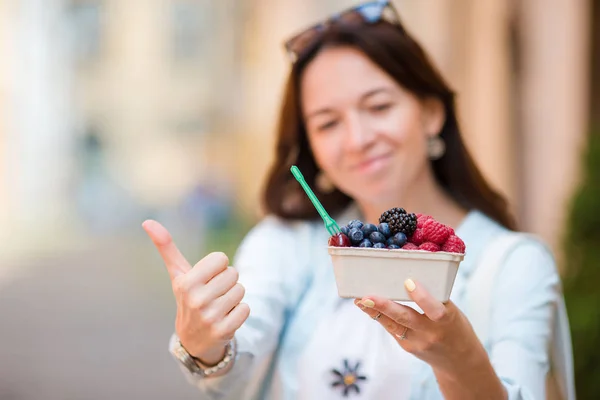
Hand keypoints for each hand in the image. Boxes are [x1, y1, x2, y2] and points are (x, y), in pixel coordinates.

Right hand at [142, 220, 249, 364]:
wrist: (193, 340)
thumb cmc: (188, 298)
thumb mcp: (178, 274)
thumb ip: (166, 247)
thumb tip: (147, 221)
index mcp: (185, 283)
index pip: (221, 258)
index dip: (218, 267)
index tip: (207, 279)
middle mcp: (196, 300)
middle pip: (233, 273)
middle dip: (227, 282)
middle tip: (213, 295)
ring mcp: (210, 317)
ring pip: (241, 290)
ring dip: (234, 297)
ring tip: (219, 306)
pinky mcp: (224, 331)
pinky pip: (246, 309)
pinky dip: (240, 312)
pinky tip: (226, 318)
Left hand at [354, 279, 485, 374]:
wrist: (458, 362)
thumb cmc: (455, 328)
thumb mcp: (452, 311)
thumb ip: (433, 298)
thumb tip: (407, 278)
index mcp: (447, 321)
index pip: (434, 309)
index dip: (421, 297)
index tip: (408, 282)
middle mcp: (430, 333)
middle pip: (405, 318)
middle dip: (383, 306)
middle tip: (366, 296)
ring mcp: (416, 342)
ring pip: (392, 325)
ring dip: (373, 311)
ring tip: (359, 299)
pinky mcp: (406, 347)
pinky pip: (391, 328)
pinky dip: (380, 316)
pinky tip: (368, 306)